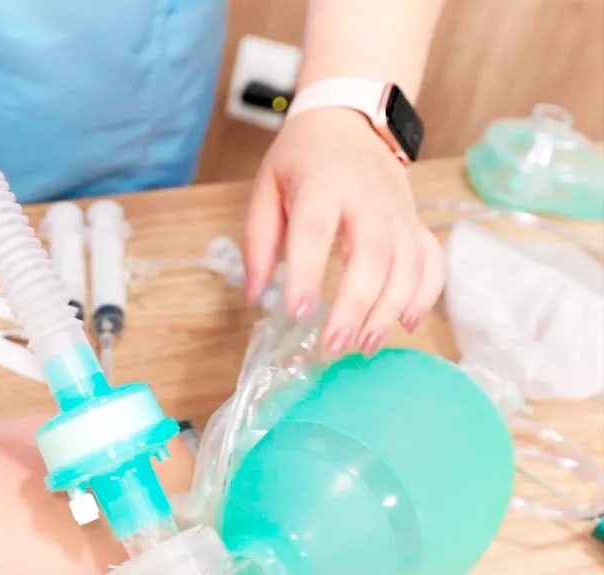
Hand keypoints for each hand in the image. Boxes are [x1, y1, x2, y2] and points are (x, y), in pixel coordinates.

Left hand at [242, 107, 444, 356]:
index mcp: (322, 186)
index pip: (315, 232)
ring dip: (390, 309)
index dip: (308, 273)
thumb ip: (258, 242)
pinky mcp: (414, 221)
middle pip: (372, 254)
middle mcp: (367, 198)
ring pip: (407, 263)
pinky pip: (431, 259)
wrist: (349, 118)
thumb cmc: (301, 159)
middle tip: (335, 344)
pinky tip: (409, 323)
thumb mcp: (265, 188)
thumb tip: (254, 296)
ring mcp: (397, 210)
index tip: (298, 313)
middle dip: (356, 305)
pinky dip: (426, 293)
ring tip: (366, 346)